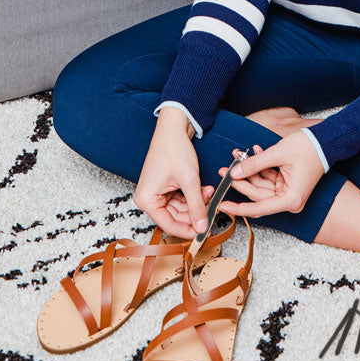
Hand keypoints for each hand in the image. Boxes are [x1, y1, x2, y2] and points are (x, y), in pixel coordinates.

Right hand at [133, 109, 213, 239]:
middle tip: (213, 207)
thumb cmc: (174, 149)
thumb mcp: (189, 180)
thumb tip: (202, 227)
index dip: (188, 230)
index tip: (204, 232)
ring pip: (182, 209)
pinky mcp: (166, 187)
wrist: (174, 128)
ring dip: (197, 202)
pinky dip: (194, 196)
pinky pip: (182, 199)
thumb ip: (196, 206)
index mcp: (147, 199)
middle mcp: (149, 199)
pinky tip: (205, 189)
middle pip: (176, 217)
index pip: (169, 225)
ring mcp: (158, 193)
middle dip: (196, 212)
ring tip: (210, 192)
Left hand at [216, 130, 324, 217]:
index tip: (223, 205)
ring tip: (237, 156)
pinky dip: (260, 166)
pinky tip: (253, 153)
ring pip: (261, 184)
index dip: (239, 207)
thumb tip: (235, 172)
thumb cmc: (309, 149)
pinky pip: (268, 177)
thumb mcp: (277, 154)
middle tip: (225, 171)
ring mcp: (288, 191)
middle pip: (258, 194)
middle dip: (241, 180)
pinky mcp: (287, 183)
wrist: (326, 141)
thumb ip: (254, 164)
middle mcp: (289, 199)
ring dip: (249, 170)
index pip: (259, 208)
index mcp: (290, 199)